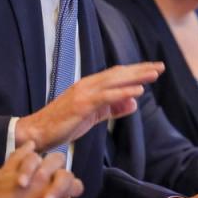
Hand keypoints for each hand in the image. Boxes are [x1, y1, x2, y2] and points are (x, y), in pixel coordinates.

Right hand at [15, 63, 163, 150]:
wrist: (37, 131)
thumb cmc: (62, 124)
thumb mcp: (92, 116)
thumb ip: (112, 108)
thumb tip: (134, 102)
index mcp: (89, 86)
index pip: (116, 75)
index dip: (135, 71)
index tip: (153, 69)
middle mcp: (87, 85)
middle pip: (118, 74)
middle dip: (140, 69)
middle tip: (160, 66)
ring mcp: (84, 93)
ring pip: (114, 81)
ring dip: (135, 77)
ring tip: (154, 74)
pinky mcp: (82, 104)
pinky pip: (106, 97)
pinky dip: (123, 92)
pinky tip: (137, 91)